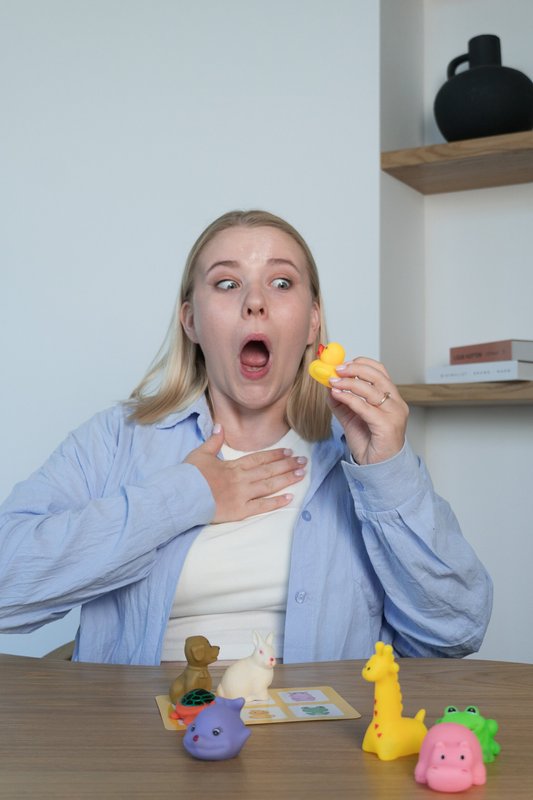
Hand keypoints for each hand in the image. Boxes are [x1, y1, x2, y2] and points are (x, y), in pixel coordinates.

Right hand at [184, 424, 307, 521]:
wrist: (182, 496)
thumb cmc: (189, 476)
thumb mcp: (200, 454)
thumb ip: (213, 441)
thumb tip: (219, 426)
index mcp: (233, 466)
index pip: (258, 459)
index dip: (274, 455)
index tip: (288, 451)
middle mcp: (241, 479)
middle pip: (268, 470)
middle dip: (287, 465)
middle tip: (303, 461)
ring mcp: (242, 495)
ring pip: (269, 485)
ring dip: (287, 479)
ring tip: (301, 474)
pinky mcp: (240, 511)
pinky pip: (262, 506)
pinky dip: (277, 502)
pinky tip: (291, 497)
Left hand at [328, 357, 407, 464]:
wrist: (377, 468)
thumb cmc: (369, 443)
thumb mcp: (351, 418)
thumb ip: (341, 402)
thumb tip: (328, 386)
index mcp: (391, 398)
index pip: (380, 372)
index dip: (361, 364)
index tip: (342, 364)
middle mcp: (396, 403)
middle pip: (377, 376)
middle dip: (354, 370)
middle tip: (336, 370)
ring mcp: (394, 414)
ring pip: (371, 390)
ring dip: (348, 383)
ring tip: (332, 382)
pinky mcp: (387, 426)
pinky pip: (365, 407)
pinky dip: (349, 398)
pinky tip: (337, 395)